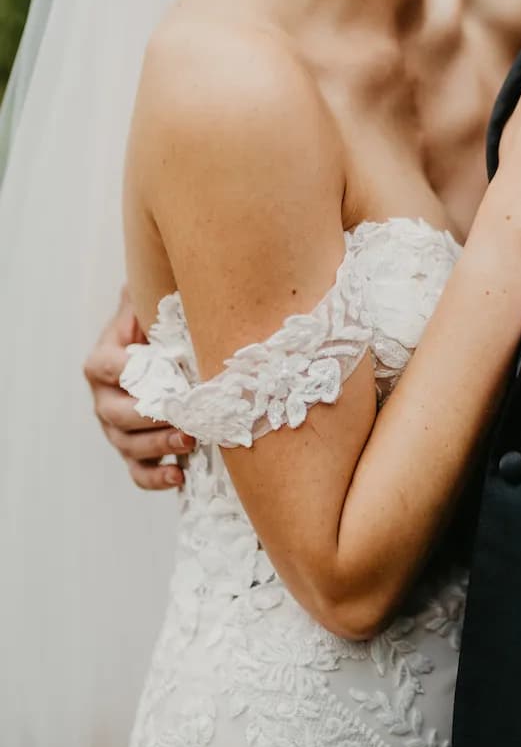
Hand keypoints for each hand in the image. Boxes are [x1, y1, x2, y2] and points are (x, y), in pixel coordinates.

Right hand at [84, 287, 194, 489]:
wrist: (169, 347)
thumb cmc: (161, 323)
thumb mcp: (152, 303)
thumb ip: (154, 289)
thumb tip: (176, 268)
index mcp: (104, 359)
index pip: (107, 367)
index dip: (128, 373)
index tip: (160, 374)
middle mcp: (104, 396)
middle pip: (117, 414)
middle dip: (151, 418)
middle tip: (184, 416)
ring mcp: (117, 427)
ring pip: (128, 445)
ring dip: (159, 447)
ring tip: (190, 441)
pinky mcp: (134, 448)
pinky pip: (138, 471)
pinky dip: (156, 478)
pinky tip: (179, 475)